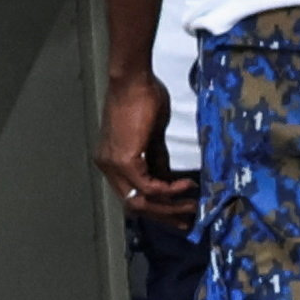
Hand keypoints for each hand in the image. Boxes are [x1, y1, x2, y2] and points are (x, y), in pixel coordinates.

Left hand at [96, 70, 192, 221]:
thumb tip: (167, 180)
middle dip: (164, 215)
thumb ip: (156, 159)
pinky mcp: (125, 160)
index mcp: (111, 161)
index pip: (131, 196)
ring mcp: (113, 165)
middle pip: (134, 206)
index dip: (157, 208)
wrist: (133, 80)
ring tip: (192, 205)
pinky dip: (169, 190)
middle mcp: (107, 167)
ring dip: (169, 207)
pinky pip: (148, 187)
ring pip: (140, 201)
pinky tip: (187, 185)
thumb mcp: (151, 136)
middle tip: (189, 219)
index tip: (181, 213)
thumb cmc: (143, 99)